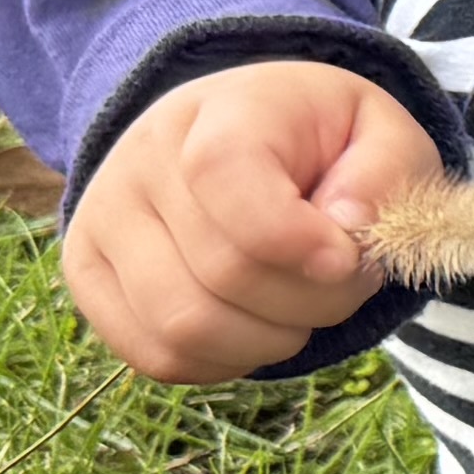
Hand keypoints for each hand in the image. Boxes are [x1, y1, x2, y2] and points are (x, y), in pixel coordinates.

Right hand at [58, 58, 436, 383]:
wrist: (241, 139)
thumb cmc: (322, 144)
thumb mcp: (382, 134)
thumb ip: (385, 173)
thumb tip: (346, 227)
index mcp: (218, 112)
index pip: (226, 176)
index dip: (295, 238)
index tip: (346, 256)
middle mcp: (139, 161)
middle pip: (224, 273)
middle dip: (312, 300)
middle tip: (341, 279)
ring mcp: (101, 220)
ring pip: (184, 326)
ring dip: (268, 340)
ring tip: (298, 306)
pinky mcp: (87, 276)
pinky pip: (155, 356)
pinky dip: (222, 360)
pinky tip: (254, 325)